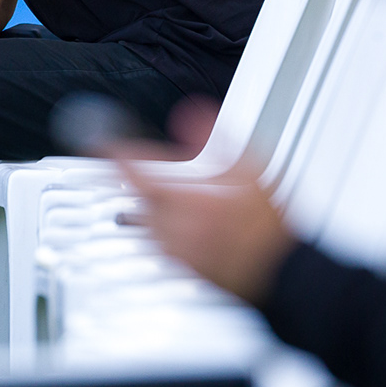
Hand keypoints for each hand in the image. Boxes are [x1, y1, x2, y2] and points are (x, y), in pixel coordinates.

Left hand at [112, 151, 297, 305]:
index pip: (136, 173)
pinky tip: (185, 222)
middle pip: (140, 198)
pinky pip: (159, 242)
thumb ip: (215, 137)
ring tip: (175, 195)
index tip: (105, 143)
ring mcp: (176, 252)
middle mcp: (173, 229)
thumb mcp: (250, 170)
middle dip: (142, 180)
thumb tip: (190, 112)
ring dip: (153, 204)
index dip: (116, 155)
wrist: (281, 274)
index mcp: (185, 202)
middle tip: (149, 167)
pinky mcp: (182, 268)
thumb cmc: (268, 229)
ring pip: (147, 221)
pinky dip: (163, 227)